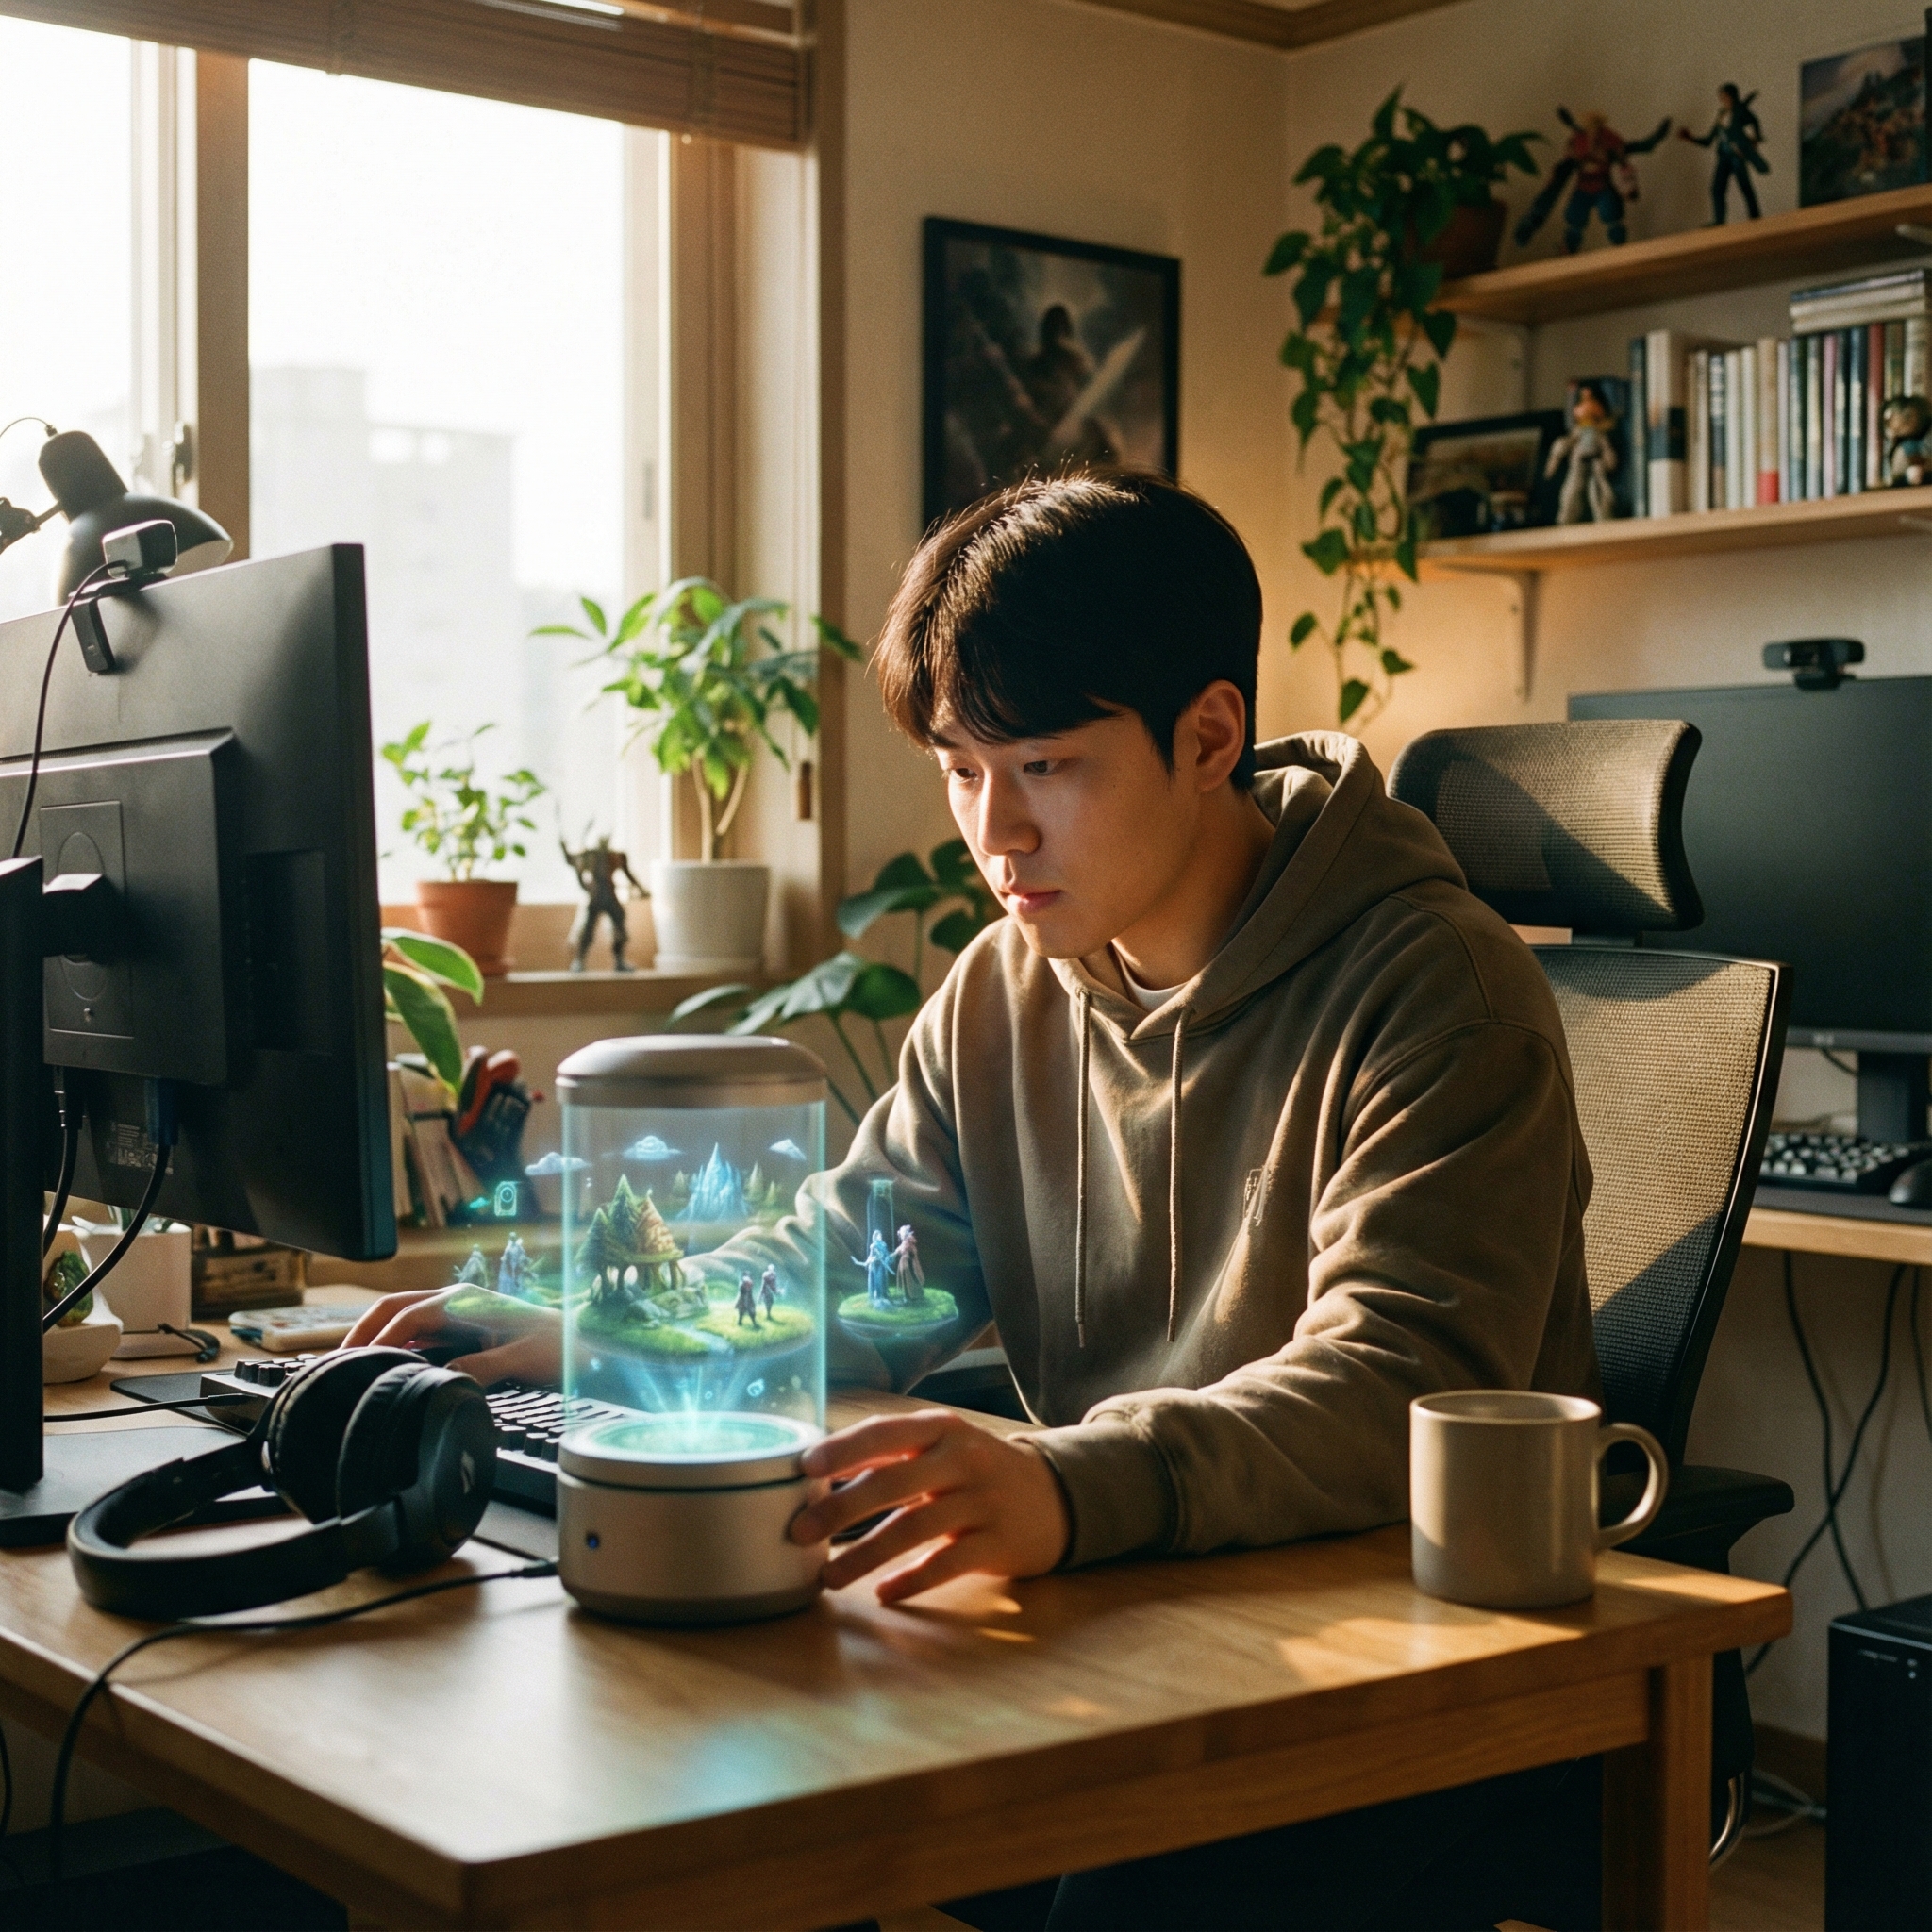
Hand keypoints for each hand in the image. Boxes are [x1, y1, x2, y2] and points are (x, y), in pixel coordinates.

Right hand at [338, 1288, 561, 1385]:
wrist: (585, 1346)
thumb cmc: (559, 1348)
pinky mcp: (459, 1332)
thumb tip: (444, 1379)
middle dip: (362, 1331)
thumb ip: (482, 1368)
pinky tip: (383, 1372)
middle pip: (394, 1309)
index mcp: (465, 1300)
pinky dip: (394, 1349)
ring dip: (375, 1339)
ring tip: (349, 1370)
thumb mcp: (521, 1359)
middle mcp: (456, 1301)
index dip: (378, 1338)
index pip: (407, 1314)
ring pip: (402, 1322)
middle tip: (335, 1364)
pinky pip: (416, 1336)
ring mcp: (456, 1315)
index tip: (355, 1363)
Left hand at [789, 1409, 1070, 1603]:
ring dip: (865, 1555)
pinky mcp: (998, 1543)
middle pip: (894, 1481)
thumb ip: (894, 1454)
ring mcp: (983, 1501)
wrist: (1056, 1496)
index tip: (805, 1468)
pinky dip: (911, 1581)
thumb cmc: (978, 1471)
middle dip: (841, 1508)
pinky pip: (946, 1564)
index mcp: (942, 1428)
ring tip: (827, 1577)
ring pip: (913, 1528)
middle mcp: (963, 1459)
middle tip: (799, 1532)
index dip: (844, 1449)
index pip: (886, 1432)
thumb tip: (817, 1473)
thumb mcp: (945, 1447)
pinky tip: (883, 1594)